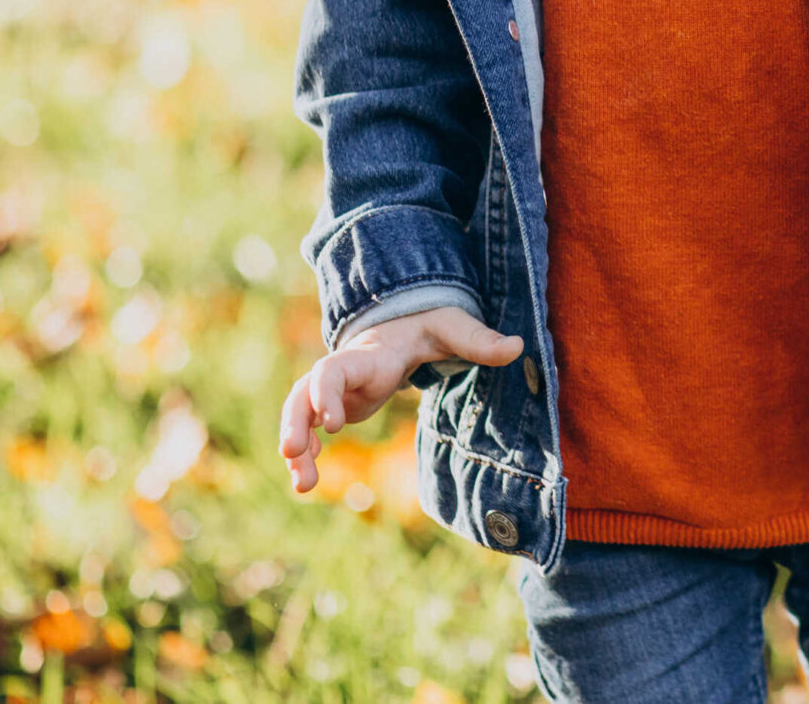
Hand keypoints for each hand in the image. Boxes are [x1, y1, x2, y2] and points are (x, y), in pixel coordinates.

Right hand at [277, 305, 520, 493]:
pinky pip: (310, 433)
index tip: (332, 424)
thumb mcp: (452, 327)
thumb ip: (479, 339)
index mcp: (367, 355)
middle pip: (302, 393)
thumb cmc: (427, 324)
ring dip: (296, 448)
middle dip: (294, 422)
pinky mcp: (334, 409)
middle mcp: (341, 372)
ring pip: (299, 416)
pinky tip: (304, 485)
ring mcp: (333, 392)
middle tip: (290, 453)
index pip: (335, 370)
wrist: (404, 323)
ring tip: (302, 486)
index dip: (327, 393)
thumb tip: (517, 347)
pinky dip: (306, 458)